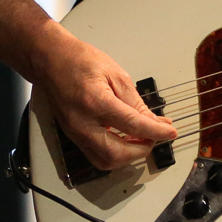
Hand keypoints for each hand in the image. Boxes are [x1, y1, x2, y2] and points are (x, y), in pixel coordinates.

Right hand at [32, 28, 177, 170]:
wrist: (50, 60)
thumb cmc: (80, 60)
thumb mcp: (115, 73)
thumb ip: (134, 101)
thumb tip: (152, 121)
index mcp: (96, 102)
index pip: (133, 125)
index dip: (156, 132)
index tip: (171, 133)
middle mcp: (83, 123)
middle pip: (117, 154)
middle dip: (141, 150)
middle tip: (156, 137)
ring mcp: (75, 133)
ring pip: (105, 161)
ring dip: (128, 156)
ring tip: (142, 139)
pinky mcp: (72, 136)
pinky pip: (95, 154)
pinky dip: (114, 152)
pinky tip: (125, 139)